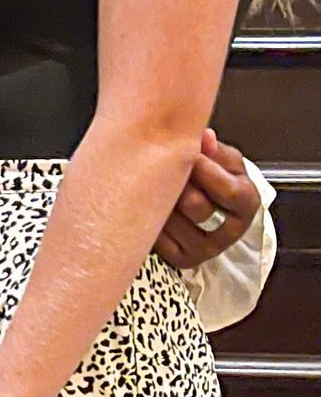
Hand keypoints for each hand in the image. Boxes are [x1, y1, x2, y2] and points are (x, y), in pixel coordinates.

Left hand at [155, 130, 257, 269]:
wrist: (216, 213)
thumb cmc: (221, 181)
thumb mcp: (228, 162)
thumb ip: (216, 150)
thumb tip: (204, 137)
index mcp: (247, 203)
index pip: (225, 189)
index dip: (203, 168)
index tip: (187, 153)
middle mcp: (229, 231)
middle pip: (195, 205)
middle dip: (177, 182)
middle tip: (163, 166)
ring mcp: (205, 249)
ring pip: (172, 220)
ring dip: (159, 198)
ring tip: (154, 183)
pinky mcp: (182, 259)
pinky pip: (158, 236)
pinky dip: (149, 217)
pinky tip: (151, 205)